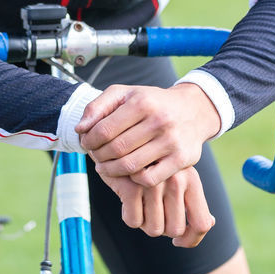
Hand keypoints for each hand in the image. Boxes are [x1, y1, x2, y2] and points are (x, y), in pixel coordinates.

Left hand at [76, 83, 219, 186]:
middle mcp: (159, 120)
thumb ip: (98, 107)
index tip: (86, 143)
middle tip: (95, 155)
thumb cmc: (153, 102)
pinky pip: (149, 178)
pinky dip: (134, 178)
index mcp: (142, 102)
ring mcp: (172, 141)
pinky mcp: (181, 159)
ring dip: (111, 170)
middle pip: (116, 149)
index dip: (89, 140)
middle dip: (98, 155)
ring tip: (105, 165)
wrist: (193, 109)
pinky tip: (129, 172)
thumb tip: (80, 129)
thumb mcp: (125, 94)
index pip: (104, 130)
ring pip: (130, 166)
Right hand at [95, 165, 215, 247]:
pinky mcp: (133, 186)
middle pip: (175, 230)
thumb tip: (211, 223)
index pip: (201, 223)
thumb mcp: (177, 175)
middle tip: (152, 213)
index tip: (177, 241)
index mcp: (191, 179)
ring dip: (145, 223)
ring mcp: (155, 183)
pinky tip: (127, 201)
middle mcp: (176, 180)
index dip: (191, 240)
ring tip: (140, 204)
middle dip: (162, 228)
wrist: (121, 138)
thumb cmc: (151, 163)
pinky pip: (133, 221)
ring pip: (153, 229)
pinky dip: (129, 216)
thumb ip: (192, 198)